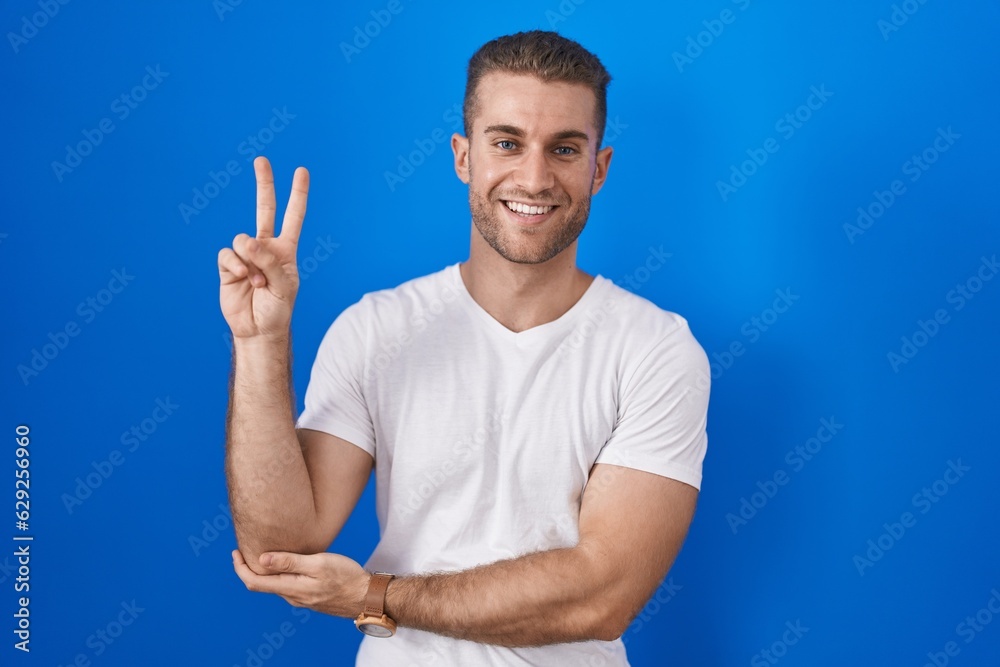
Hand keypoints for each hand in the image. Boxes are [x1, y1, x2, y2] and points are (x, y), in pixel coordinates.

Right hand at [218, 157, 308, 339]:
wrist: (258, 329)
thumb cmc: (277, 309)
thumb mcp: (283, 286)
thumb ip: (269, 261)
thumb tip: (246, 242)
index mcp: (286, 250)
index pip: (294, 217)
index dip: (298, 195)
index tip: (301, 172)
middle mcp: (266, 248)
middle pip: (264, 209)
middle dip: (264, 184)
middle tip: (261, 160)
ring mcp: (246, 255)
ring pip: (243, 240)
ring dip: (251, 262)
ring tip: (258, 283)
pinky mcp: (229, 266)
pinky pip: (229, 255)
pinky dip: (237, 266)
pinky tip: (245, 279)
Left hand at [232, 549, 369, 618]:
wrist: (367, 597)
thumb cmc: (346, 577)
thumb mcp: (318, 564)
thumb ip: (290, 561)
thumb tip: (261, 559)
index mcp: (291, 589)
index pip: (254, 582)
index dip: (240, 568)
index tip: (236, 552)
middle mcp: (293, 598)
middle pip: (262, 584)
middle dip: (251, 567)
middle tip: (246, 548)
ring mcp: (302, 599)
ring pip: (276, 585)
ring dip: (267, 571)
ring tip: (266, 551)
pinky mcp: (311, 598)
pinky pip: (288, 587)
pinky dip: (280, 575)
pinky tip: (288, 563)